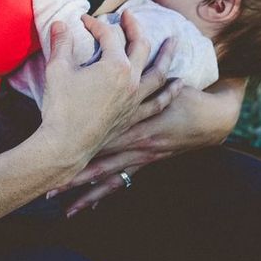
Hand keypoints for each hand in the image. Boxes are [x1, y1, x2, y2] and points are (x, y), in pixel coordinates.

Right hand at [34, 10, 170, 184]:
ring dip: (166, 55)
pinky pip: (159, 102)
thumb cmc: (61, 107)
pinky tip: (177, 84)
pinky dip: (170, 92)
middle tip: (129, 16)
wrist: (67, 144)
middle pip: (140, 46)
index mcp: (114, 66)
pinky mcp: (135, 117)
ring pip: (158, 73)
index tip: (83, 21)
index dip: (95, 24)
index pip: (109, 35)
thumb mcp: (57, 69)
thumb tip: (60, 22)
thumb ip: (61, 43)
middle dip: (134, 27)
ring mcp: (136, 101)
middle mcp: (131, 81)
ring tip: (173, 42)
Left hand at [59, 73, 244, 214]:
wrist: (213, 119)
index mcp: (136, 123)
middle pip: (98, 163)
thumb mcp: (160, 80)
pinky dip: (103, 194)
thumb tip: (107, 51)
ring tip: (61, 205)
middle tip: (47, 187)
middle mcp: (136, 145)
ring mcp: (141, 158)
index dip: (76, 144)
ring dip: (84, 192)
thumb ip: (134, 71)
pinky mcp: (145, 163)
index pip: (99, 135)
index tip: (53, 153)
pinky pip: (120, 181)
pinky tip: (87, 208)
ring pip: (107, 178)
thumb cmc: (185, 96)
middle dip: (73, 176)